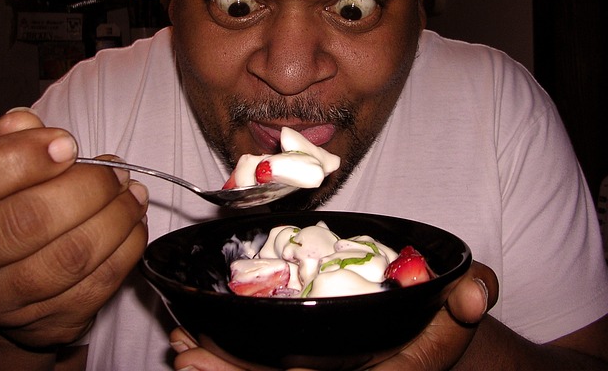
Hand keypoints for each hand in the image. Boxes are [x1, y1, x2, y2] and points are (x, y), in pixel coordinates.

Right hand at [0, 109, 148, 349]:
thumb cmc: (0, 217)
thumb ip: (7, 147)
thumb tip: (25, 121)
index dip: (25, 158)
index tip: (67, 144)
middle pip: (31, 221)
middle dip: (88, 187)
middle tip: (116, 169)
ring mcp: (8, 301)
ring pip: (72, 256)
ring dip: (116, 216)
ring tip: (133, 192)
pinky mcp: (50, 322)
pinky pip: (99, 284)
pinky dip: (128, 247)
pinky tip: (134, 223)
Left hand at [169, 261, 497, 370]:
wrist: (429, 334)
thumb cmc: (439, 323)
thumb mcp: (460, 310)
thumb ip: (471, 298)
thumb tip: (475, 290)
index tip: (205, 359)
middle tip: (180, 355)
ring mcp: (317, 368)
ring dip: (217, 367)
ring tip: (177, 349)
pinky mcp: (305, 355)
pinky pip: (261, 363)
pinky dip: (228, 356)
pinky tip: (198, 342)